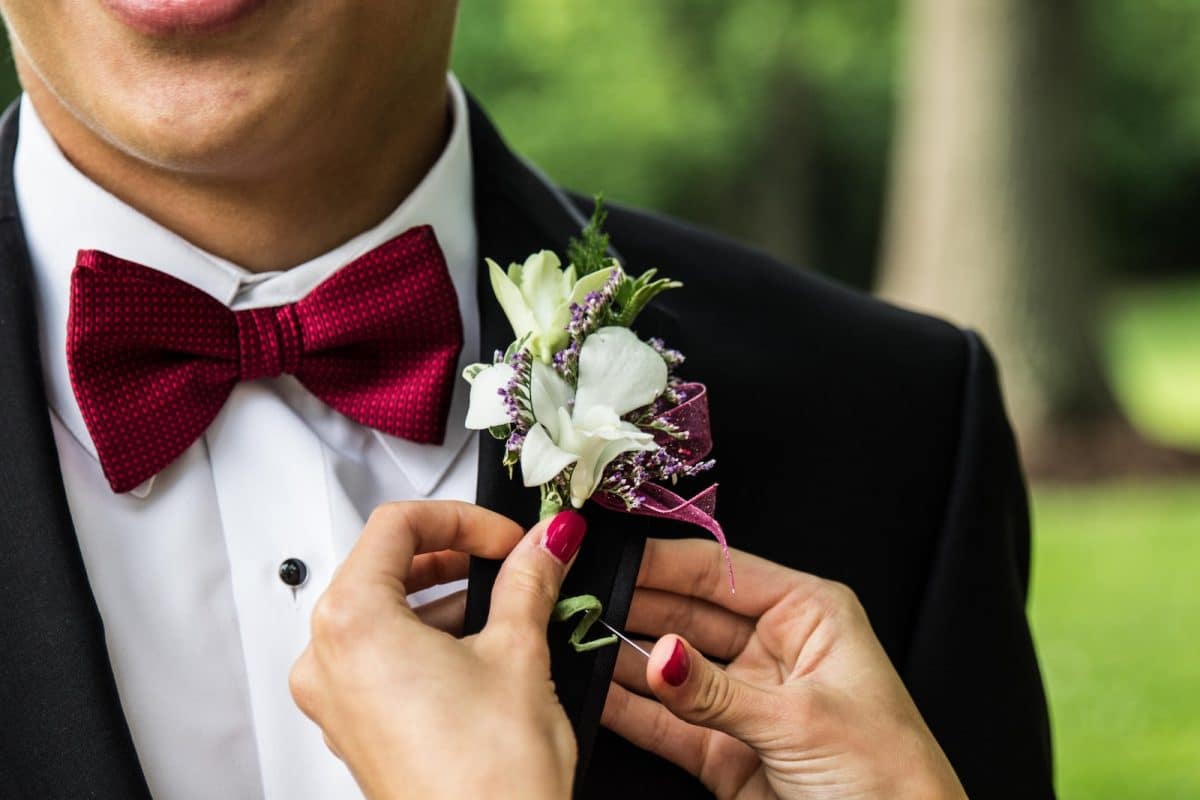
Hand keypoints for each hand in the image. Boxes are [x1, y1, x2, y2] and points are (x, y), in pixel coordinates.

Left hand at [290, 502, 588, 799]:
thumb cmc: (487, 781)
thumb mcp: (519, 653)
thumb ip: (529, 580)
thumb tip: (546, 543)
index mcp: (352, 624)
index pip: (395, 526)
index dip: (461, 518)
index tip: (506, 535)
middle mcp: (327, 660)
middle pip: (382, 566)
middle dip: (454, 555)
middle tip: (509, 559)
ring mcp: (337, 699)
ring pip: (383, 613)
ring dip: (445, 597)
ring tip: (508, 605)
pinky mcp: (356, 728)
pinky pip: (383, 657)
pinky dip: (429, 638)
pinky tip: (483, 649)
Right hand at [603, 539, 965, 799]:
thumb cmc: (890, 778)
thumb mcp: (801, 719)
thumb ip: (717, 690)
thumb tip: (657, 656)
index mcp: (810, 615)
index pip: (721, 573)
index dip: (665, 562)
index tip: (611, 555)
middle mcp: (774, 649)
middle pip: (688, 614)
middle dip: (634, 606)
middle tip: (581, 599)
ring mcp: (745, 700)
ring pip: (671, 667)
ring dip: (624, 656)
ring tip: (575, 638)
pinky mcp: (725, 752)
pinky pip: (667, 722)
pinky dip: (631, 710)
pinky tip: (594, 691)